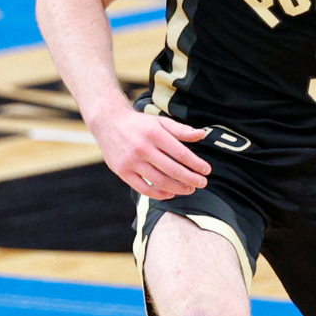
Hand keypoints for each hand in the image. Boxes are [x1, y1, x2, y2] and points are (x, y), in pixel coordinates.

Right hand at [87, 109, 210, 200]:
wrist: (108, 123)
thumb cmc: (139, 124)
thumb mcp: (160, 122)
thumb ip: (181, 130)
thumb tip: (202, 135)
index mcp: (154, 134)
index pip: (181, 153)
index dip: (196, 164)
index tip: (206, 170)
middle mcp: (142, 148)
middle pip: (172, 170)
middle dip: (190, 179)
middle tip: (202, 183)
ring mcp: (131, 162)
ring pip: (159, 181)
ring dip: (178, 188)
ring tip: (189, 189)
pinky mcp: (123, 172)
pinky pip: (143, 189)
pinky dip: (159, 194)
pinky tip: (170, 193)